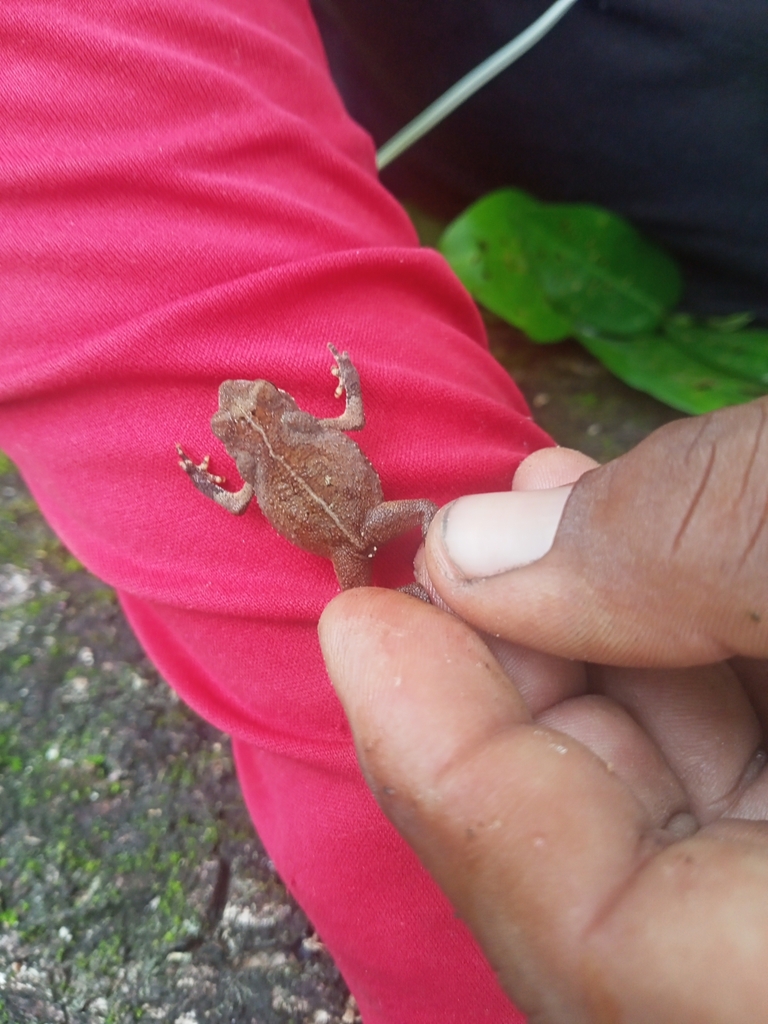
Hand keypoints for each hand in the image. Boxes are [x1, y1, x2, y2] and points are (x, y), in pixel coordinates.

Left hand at [319, 397, 767, 1022]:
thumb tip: (474, 548)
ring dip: (597, 660)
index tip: (358, 625)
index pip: (588, 937)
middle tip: (455, 557)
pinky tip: (646, 547)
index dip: (451, 772)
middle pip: (613, 879)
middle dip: (513, 696)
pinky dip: (683, 664)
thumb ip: (679, 546)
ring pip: (680, 820)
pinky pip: (745, 778)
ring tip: (549, 517)